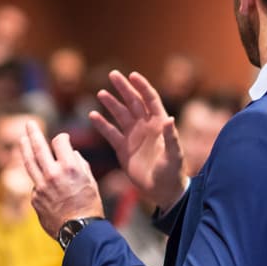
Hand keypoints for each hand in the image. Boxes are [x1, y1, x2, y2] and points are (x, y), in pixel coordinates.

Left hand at [20, 122, 103, 238]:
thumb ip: (80, 164)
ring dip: (25, 149)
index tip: (62, 139)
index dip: (62, 138)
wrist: (80, 230)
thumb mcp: (90, 181)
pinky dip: (37, 177)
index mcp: (70, 167)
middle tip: (29, 123)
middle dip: (33, 133)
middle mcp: (53, 174)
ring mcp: (41, 186)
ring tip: (22, 139)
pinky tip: (41, 178)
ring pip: (29, 163)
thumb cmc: (89, 205)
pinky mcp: (35, 197)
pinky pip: (35, 183)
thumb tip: (72, 153)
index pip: (60, 142)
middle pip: (39, 147)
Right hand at [89, 70, 186, 210]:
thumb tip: (170, 118)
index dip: (142, 86)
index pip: (150, 99)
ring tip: (101, 93)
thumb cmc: (172, 172)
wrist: (162, 191)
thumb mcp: (173, 155)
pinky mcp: (123, 149)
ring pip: (120, 114)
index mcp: (159, 124)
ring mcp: (133, 136)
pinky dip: (102, 124)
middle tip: (113, 74)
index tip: (132, 75)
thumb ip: (171, 137)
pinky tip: (92, 115)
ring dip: (111, 103)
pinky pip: (110, 133)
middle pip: (133, 102)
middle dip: (124, 88)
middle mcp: (145, 126)